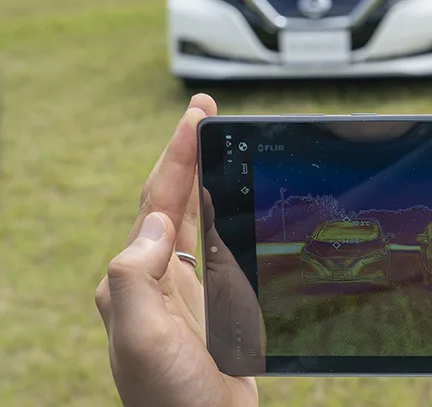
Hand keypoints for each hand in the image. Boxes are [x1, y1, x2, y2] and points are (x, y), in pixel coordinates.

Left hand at [94, 94, 257, 406]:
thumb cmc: (171, 397)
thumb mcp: (141, 337)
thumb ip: (138, 275)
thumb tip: (157, 222)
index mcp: (137, 277)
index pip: (157, 200)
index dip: (176, 154)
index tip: (197, 115)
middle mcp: (156, 277)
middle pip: (171, 199)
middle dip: (187, 153)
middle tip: (206, 112)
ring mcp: (183, 290)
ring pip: (193, 217)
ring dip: (203, 175)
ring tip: (219, 143)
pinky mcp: (211, 304)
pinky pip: (215, 244)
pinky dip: (222, 212)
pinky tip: (235, 202)